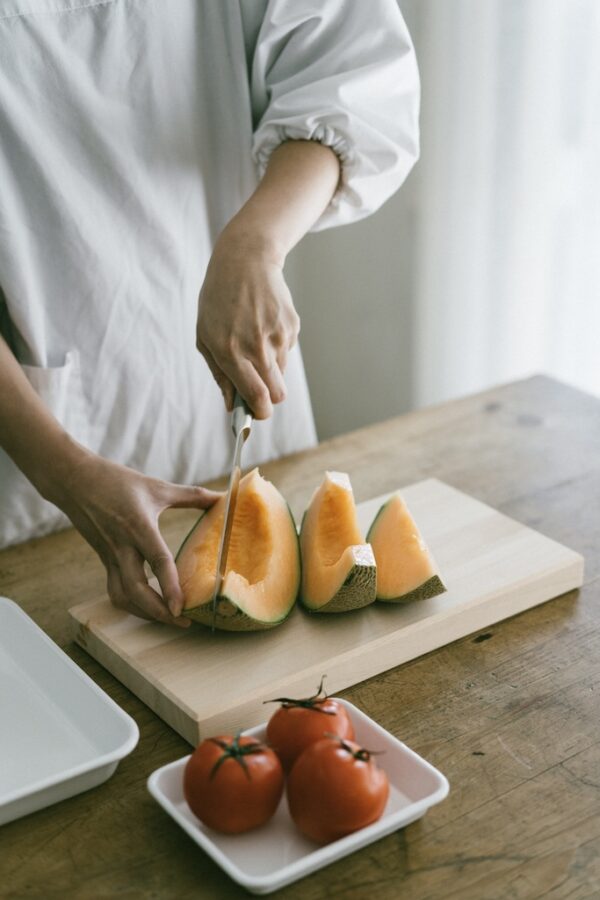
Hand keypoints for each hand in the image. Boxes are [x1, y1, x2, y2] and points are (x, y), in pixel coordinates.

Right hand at [49, 450, 219, 625]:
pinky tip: (148, 608)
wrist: (75, 481)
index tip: (181, 608)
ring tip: (168, 619)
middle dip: (158, 612)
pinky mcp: (105, 560)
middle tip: (182, 621)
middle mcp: (122, 546)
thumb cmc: (117, 482)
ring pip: (122, 596)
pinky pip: (115, 590)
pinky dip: (132, 604)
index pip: (157, 562)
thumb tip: (222, 497)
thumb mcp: (157, 487)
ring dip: (144, 613)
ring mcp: (110, 556)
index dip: (169, 587)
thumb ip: (191, 495)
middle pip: (136, 590)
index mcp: (138, 527)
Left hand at [196, 232, 299, 419]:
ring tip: (253, 342)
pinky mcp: (292, 326)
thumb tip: (232, 406)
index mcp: (231, 351)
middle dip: (268, 400)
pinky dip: (275, 348)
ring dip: (269, 369)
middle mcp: (257, 346)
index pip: (257, 396)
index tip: (255, 414)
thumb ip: (220, 375)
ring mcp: (278, 336)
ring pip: (281, 374)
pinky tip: (262, 326)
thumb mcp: (206, 337)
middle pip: (277, 395)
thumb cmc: (218, 301)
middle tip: (257, 391)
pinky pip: (286, 352)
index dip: (259, 413)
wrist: (245, 261)